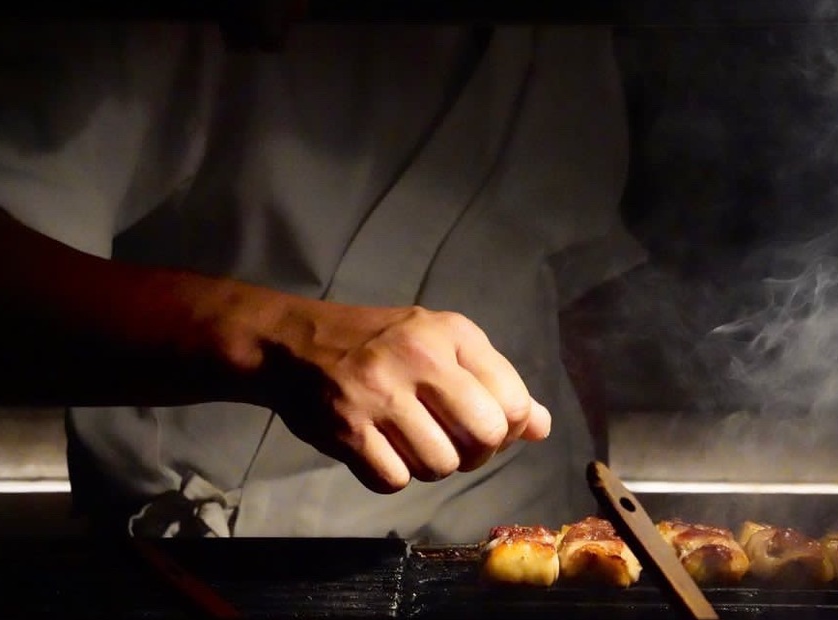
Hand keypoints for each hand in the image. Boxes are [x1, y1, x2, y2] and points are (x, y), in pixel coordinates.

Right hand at [244, 300, 551, 492]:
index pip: (514, 401)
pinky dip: (393, 476)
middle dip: (476, 453)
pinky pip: (395, 481)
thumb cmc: (380, 345)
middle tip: (453, 442)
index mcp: (452, 333)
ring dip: (432, 466)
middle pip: (485, 437)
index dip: (506, 427)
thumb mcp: (443, 344)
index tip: (482, 423)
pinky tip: (381, 450)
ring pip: (441, 465)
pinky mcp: (346, 429)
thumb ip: (495, 382)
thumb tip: (542, 427)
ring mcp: (380, 394)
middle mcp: (419, 358)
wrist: (295, 343)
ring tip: (412, 442)